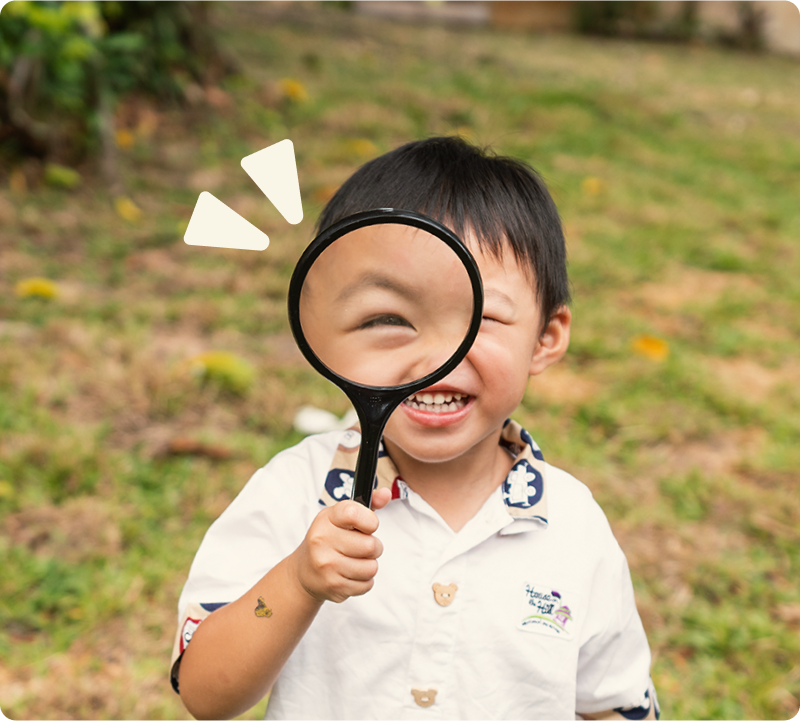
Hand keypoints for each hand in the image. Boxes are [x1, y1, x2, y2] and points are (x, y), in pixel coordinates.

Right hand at [291, 487, 391, 603]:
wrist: (305, 571)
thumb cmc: (329, 539)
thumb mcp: (341, 517)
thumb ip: (367, 504)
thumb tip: (387, 493)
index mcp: (326, 519)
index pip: (354, 513)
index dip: (370, 521)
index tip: (368, 525)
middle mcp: (322, 541)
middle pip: (370, 546)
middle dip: (373, 547)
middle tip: (362, 546)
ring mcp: (327, 566)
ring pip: (371, 568)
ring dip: (369, 565)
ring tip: (356, 560)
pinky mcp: (334, 586)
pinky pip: (367, 584)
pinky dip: (364, 581)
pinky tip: (350, 574)